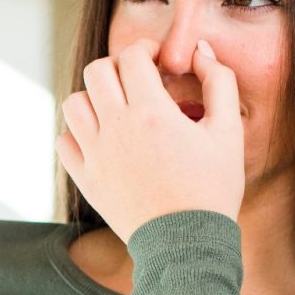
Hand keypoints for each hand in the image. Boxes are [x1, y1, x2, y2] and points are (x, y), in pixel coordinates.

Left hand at [55, 37, 245, 245]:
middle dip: (117, 66)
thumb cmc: (212, 190)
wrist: (186, 245)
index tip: (158, 62)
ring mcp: (96, 155)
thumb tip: (202, 51)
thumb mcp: (229, 133)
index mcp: (152, 113)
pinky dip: (78, 132)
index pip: (132, 57)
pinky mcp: (86, 179)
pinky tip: (102, 137)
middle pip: (96, 71)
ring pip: (73, 103)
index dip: (146, 50)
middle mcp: (117, 129)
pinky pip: (64, 141)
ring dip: (94, 96)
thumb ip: (220, 84)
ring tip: (116, 107)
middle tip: (136, 80)